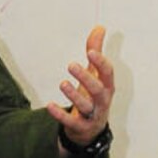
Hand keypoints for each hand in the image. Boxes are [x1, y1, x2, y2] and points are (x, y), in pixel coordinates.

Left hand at [47, 24, 113, 146]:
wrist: (91, 130)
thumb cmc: (93, 96)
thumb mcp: (96, 74)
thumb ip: (96, 51)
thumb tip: (99, 27)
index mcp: (107, 86)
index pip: (108, 73)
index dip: (101, 63)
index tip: (91, 52)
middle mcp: (102, 101)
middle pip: (98, 90)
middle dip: (86, 78)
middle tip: (71, 65)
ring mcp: (92, 116)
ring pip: (85, 106)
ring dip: (74, 95)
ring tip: (62, 83)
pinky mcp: (80, 127)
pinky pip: (70, 122)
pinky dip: (60, 115)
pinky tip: (49, 105)